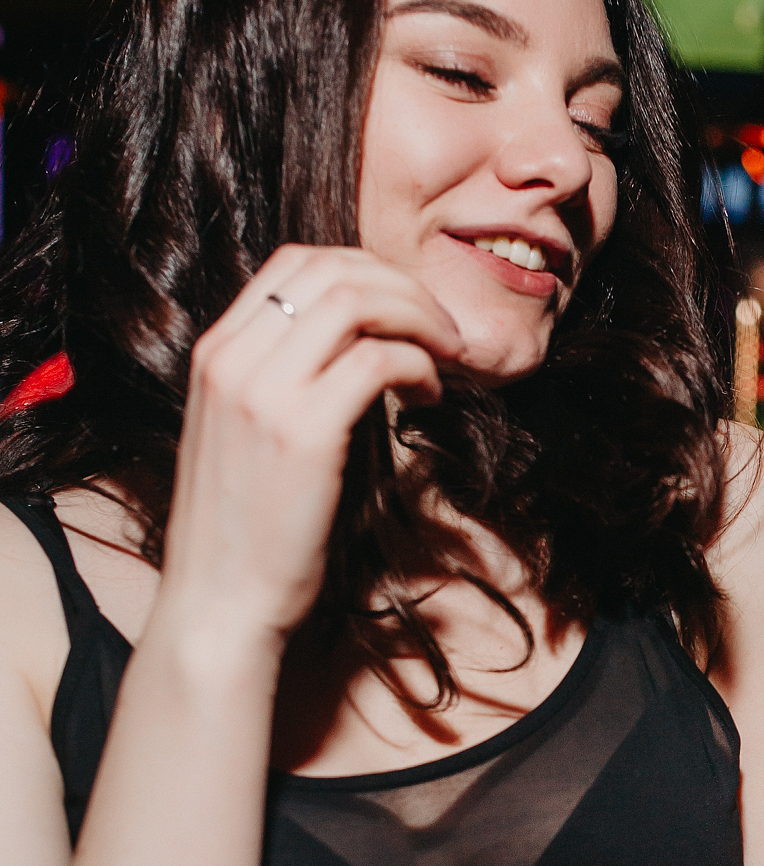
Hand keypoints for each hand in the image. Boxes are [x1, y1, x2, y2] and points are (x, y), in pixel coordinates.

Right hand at [157, 245, 461, 654]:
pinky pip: (379, 360)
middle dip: (404, 289)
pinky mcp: (302, 431)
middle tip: (444, 331)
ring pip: (360, 301)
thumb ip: (283, 380)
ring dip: (420, 320)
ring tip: (447, 360)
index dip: (367, 273)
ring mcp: (262, 391)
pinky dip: (420, 368)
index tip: (407, 311)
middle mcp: (231, 359)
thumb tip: (359, 345)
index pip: (297, 262)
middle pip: (334, 269)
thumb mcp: (249, 435)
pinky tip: (428, 399)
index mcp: (215, 353)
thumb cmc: (248, 532)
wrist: (219, 603)